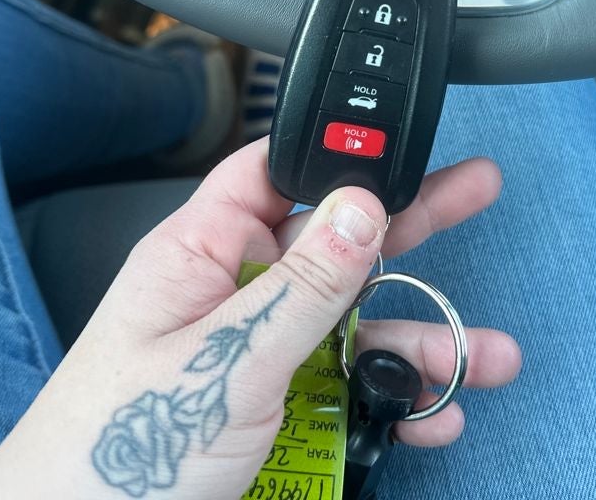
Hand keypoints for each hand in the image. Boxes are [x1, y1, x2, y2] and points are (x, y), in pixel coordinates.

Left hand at [0, 139, 519, 499]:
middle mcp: (235, 293)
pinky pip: (344, 386)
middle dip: (408, 224)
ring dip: (419, 338)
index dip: (334, 152)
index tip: (400, 143)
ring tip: (483, 356)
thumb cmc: (113, 452)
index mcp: (202, 252)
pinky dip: (391, 399)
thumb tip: (359, 208)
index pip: (273, 172)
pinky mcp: (273, 406)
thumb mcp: (224, 361)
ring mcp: (258, 353)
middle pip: (333, 242)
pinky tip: (430, 414)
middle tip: (473, 191)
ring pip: (352, 324)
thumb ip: (300, 288)